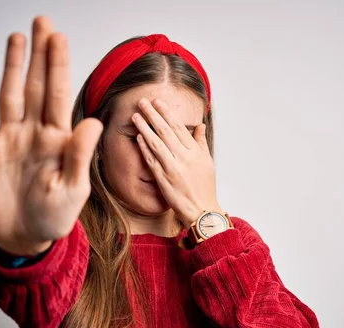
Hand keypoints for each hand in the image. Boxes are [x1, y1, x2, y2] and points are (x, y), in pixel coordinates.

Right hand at [0, 16, 102, 254]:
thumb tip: (92, 121)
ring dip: (12, 67)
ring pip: (10, 95)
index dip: (57, 66)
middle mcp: (34, 132)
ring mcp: (9, 138)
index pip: (57, 94)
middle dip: (38, 55)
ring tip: (17, 39)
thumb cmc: (54, 215)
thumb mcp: (73, 189)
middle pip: (34, 85)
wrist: (25, 236)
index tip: (59, 38)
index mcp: (58, 139)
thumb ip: (80, 155)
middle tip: (41, 22)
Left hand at [132, 98, 222, 226]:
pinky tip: (138, 137)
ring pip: (156, 143)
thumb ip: (200, 142)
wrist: (201, 210)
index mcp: (195, 152)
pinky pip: (151, 160)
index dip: (167, 113)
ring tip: (136, 115)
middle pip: (166, 131)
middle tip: (143, 101)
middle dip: (153, 114)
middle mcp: (183, 158)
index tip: (158, 102)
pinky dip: (144, 147)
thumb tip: (200, 125)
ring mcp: (172, 168)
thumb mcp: (207, 162)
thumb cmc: (205, 187)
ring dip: (144, 127)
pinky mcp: (163, 179)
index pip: (179, 127)